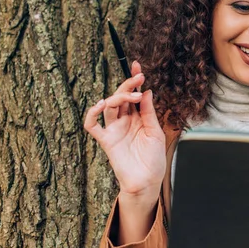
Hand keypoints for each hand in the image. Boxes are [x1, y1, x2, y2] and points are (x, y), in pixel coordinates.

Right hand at [83, 61, 166, 200]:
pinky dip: (93, 113)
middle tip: (138, 77)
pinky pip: (92, 125)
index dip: (134, 80)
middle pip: (121, 97)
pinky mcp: (106, 140)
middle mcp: (125, 121)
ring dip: (119, 96)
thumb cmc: (154, 159)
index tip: (138, 66)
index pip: (134, 94)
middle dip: (128, 84)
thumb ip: (149, 113)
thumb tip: (146, 91)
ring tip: (132, 95)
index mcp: (138, 118)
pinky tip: (101, 104)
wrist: (147, 181)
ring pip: (110, 106)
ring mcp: (114, 129)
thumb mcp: (156, 132)